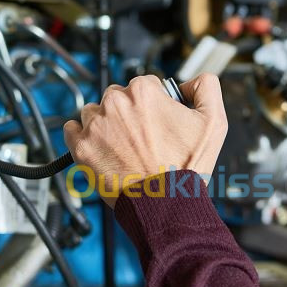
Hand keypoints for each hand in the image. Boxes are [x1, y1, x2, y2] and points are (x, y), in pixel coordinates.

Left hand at [63, 74, 227, 206]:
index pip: (145, 85)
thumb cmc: (186, 168)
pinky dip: (83, 136)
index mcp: (144, 92)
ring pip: (95, 112)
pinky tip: (101, 148)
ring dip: (106, 124)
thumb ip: (207, 87)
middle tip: (142, 138)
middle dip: (129, 113)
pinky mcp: (82, 147)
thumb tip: (190, 81)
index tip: (158, 123)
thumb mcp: (214, 121)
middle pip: (118, 97)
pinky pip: (72, 130)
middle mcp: (115, 103)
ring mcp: (95, 126)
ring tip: (123, 147)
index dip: (155, 104)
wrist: (165, 205)